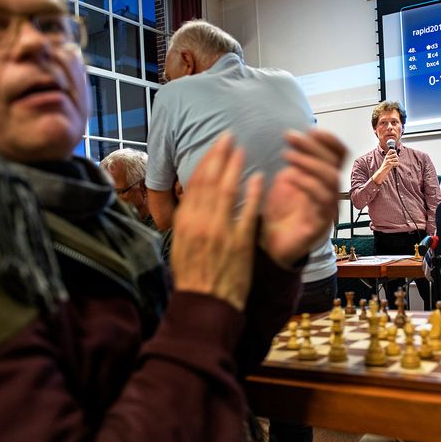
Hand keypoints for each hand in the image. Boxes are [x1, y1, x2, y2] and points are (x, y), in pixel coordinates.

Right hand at [171, 133, 262, 310]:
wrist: (206, 305)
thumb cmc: (193, 277)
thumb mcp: (181, 246)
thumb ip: (188, 221)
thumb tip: (193, 198)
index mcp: (184, 223)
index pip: (194, 184)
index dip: (206, 161)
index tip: (214, 146)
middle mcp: (200, 223)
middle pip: (210, 181)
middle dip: (220, 155)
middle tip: (229, 136)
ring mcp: (221, 232)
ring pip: (228, 191)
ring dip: (235, 167)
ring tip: (243, 150)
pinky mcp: (240, 243)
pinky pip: (248, 212)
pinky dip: (253, 193)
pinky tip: (259, 178)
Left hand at [260, 128, 344, 267]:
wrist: (269, 247)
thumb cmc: (278, 213)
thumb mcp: (284, 180)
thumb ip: (294, 162)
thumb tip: (293, 135)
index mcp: (323, 180)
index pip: (339, 155)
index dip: (330, 140)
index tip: (311, 129)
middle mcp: (329, 193)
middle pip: (334, 164)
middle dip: (313, 147)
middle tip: (289, 137)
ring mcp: (326, 209)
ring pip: (332, 180)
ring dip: (310, 163)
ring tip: (288, 155)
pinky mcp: (319, 224)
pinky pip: (322, 201)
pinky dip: (307, 184)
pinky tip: (289, 178)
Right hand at [372, 148, 398, 184]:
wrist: (381, 171)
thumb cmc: (385, 167)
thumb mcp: (386, 161)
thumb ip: (390, 158)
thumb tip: (397, 156)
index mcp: (386, 156)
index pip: (391, 150)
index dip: (394, 151)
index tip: (395, 154)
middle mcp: (387, 158)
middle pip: (395, 155)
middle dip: (397, 158)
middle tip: (395, 161)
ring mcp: (388, 161)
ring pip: (396, 159)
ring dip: (397, 162)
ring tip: (395, 164)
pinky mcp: (390, 164)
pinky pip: (397, 163)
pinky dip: (397, 165)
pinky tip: (394, 166)